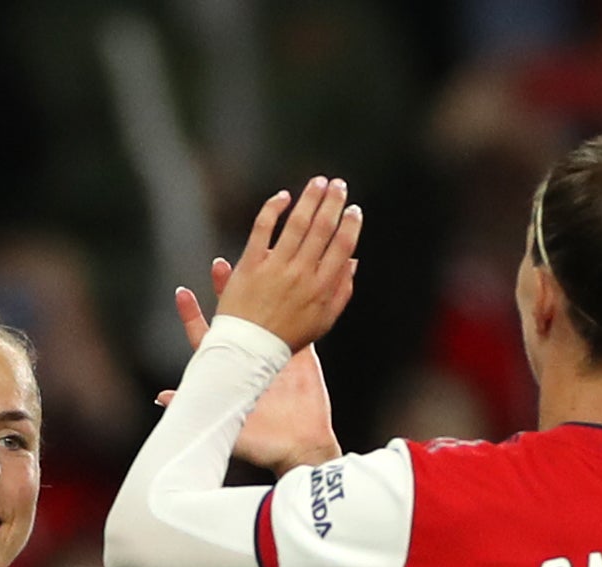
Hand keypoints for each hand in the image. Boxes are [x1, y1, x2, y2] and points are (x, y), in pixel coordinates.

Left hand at [163, 263, 339, 470]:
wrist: (301, 449)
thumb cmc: (263, 445)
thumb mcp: (227, 429)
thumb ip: (195, 410)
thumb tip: (161, 397)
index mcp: (228, 373)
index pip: (204, 337)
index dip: (192, 315)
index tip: (182, 292)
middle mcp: (249, 359)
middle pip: (234, 316)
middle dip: (227, 290)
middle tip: (219, 263)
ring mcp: (275, 355)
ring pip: (267, 313)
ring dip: (264, 288)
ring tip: (263, 261)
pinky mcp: (301, 356)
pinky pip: (301, 325)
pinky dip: (302, 303)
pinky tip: (302, 278)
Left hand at [213, 177, 359, 351]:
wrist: (248, 350)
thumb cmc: (286, 337)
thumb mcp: (322, 321)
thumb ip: (341, 292)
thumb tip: (353, 263)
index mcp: (321, 288)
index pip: (342, 247)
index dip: (350, 224)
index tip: (353, 209)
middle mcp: (301, 274)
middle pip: (322, 229)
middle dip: (333, 202)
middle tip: (338, 185)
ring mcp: (275, 267)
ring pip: (297, 223)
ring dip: (310, 198)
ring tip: (318, 182)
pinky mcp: (251, 264)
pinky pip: (263, 228)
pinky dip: (273, 209)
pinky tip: (283, 197)